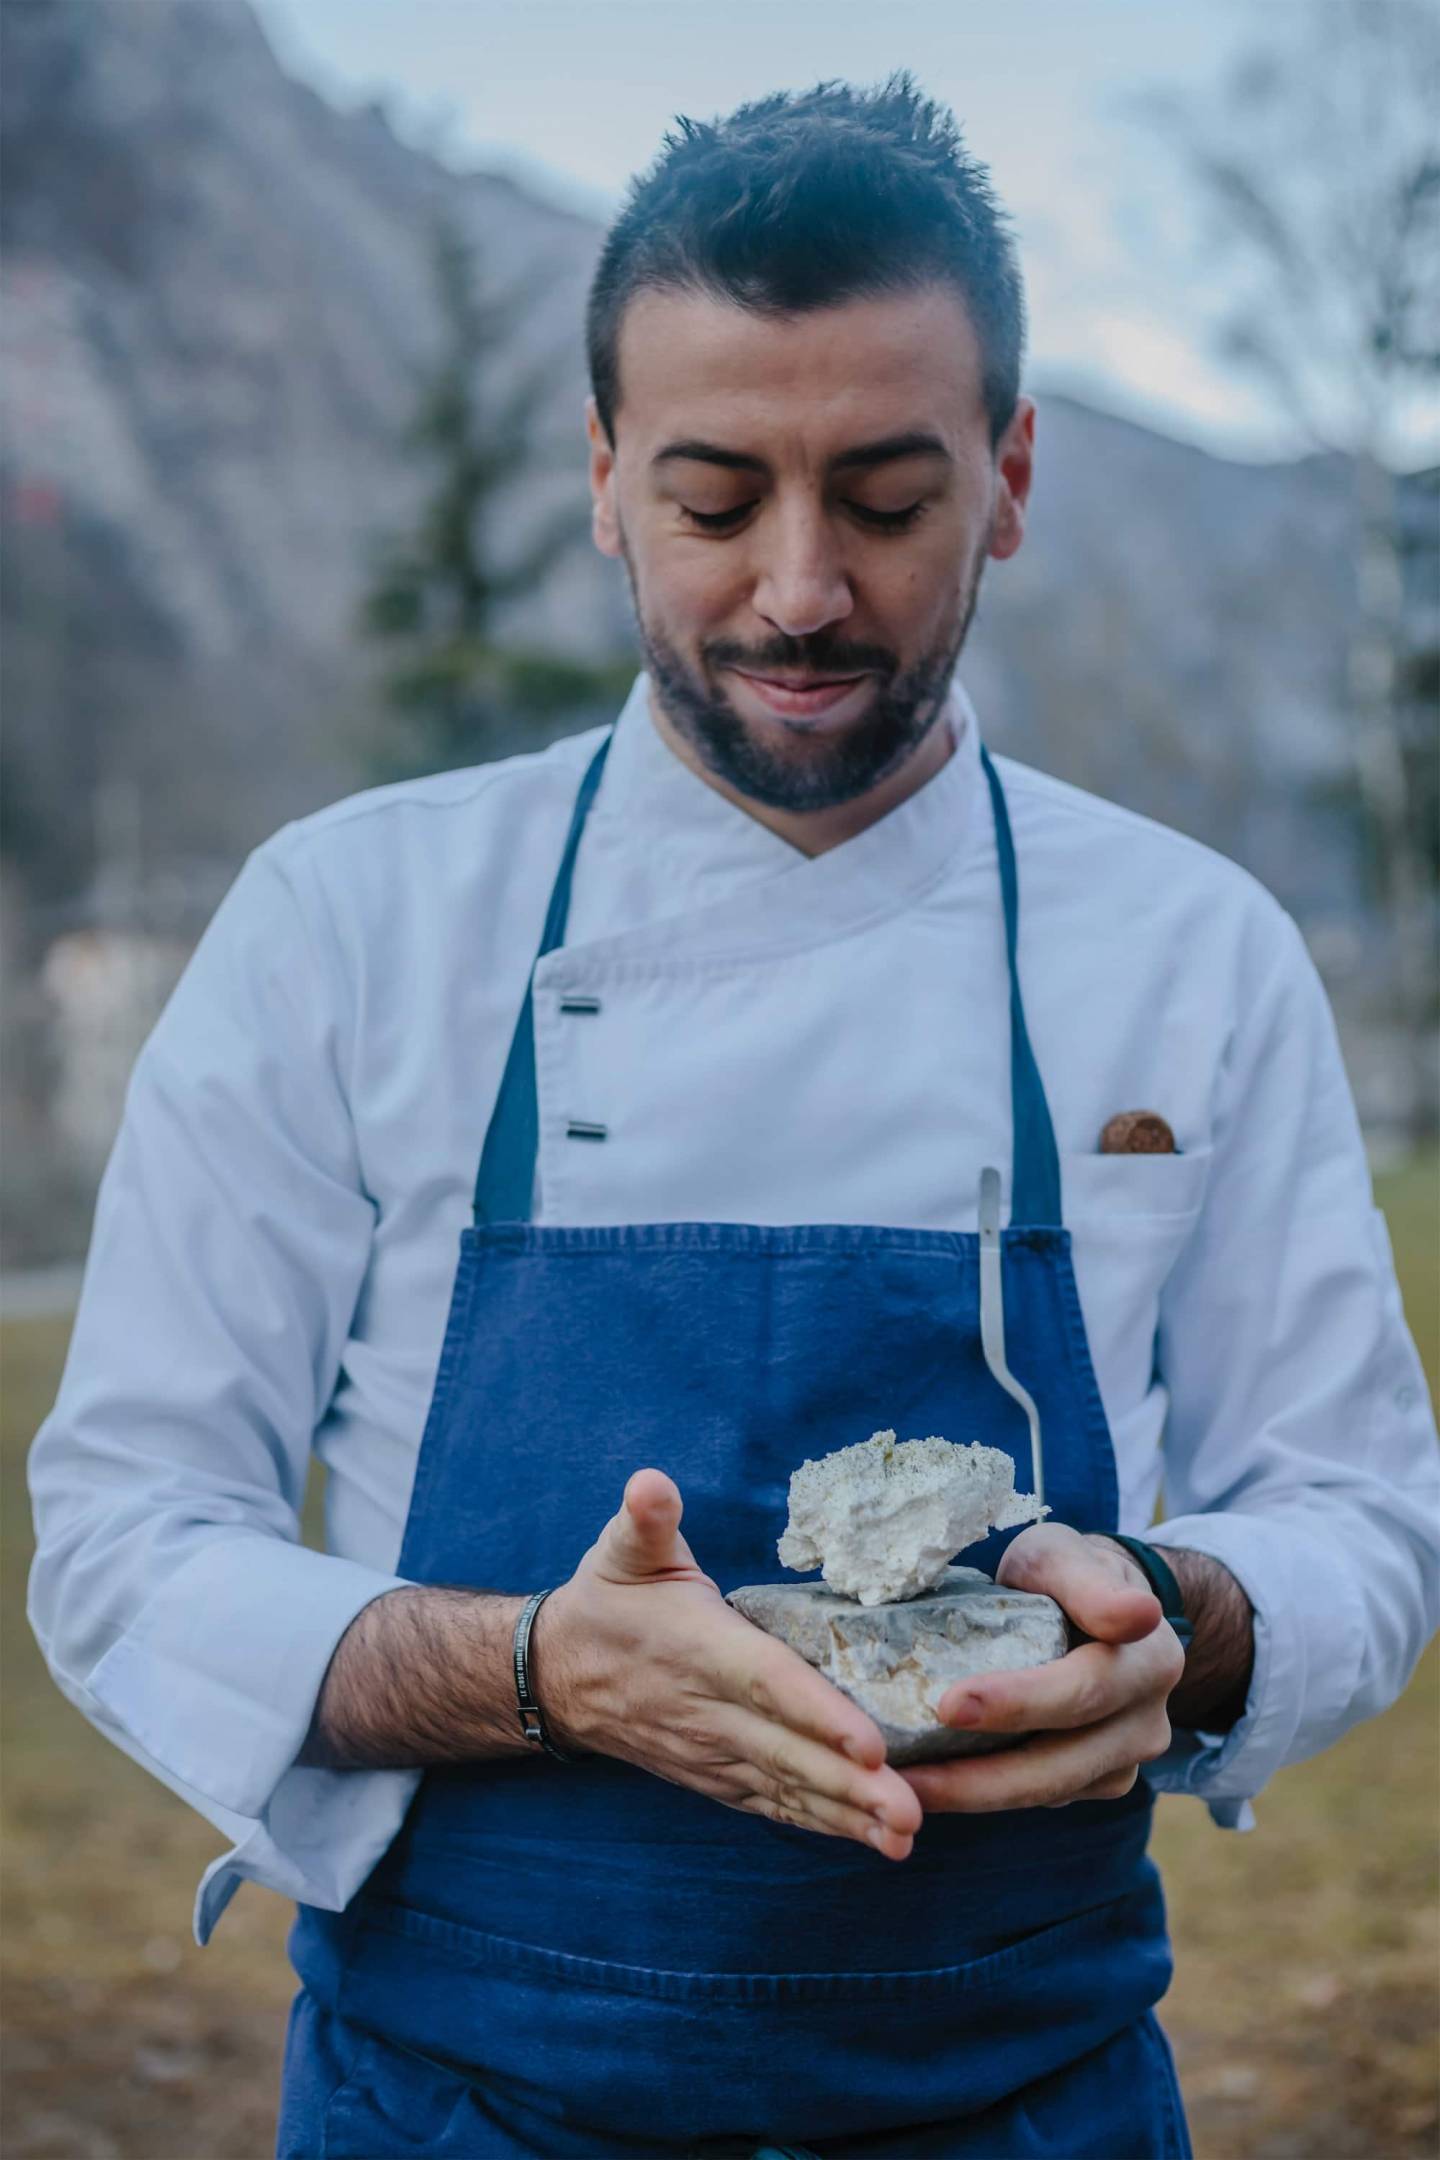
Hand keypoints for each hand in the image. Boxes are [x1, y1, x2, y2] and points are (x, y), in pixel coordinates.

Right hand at [539, 1469, 922, 1859]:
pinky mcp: (713, 1776)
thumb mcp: (622, 1549)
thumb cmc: (607, 1601)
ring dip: (847, 1816)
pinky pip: (772, 1805)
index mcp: (699, 1648)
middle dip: (852, 1785)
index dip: (818, 1715)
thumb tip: (650, 1484)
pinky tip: (868, 1838)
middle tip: (912, 1811)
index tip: (871, 1744)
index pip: (767, 1684)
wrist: (557, 1674)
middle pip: (788, 1752)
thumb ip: (646, 1518)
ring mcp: (711, 1752)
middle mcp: (708, 1710)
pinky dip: (820, 1824)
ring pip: (787, 1788)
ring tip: (905, 1835)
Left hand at [895, 1525, 1184, 1814]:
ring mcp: (1125, 1760)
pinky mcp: (1096, 1783)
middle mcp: (1146, 1721)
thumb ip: (1090, 1584)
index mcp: (1148, 1660)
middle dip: (979, 1775)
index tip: (949, 1704)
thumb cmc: (1066, 1573)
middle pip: (1061, 1761)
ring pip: (1047, 1791)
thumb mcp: (1066, 1557)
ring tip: (902, 1790)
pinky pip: (1040, 1797)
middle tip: (905, 1775)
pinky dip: (985, 1796)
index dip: (1018, 1703)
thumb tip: (1137, 1615)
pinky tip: (929, 1788)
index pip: (1081, 1689)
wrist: (1096, 1604)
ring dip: (973, 1796)